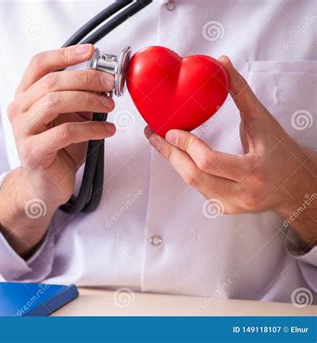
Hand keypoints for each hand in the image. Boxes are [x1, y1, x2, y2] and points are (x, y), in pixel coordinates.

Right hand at [0, 44, 115, 257]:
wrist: (45, 185)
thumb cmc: (58, 149)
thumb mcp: (70, 118)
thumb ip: (79, 98)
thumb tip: (104, 79)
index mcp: (25, 96)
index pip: (39, 64)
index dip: (65, 54)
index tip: (92, 51)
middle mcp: (18, 110)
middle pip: (52, 82)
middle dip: (86, 79)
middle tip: (110, 84)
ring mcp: (22, 131)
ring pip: (55, 102)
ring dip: (89, 100)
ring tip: (110, 105)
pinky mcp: (33, 151)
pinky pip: (66, 132)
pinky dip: (92, 128)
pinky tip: (107, 130)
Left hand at [145, 56, 316, 246]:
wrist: (296, 184)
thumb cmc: (281, 150)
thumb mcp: (262, 120)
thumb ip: (241, 92)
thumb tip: (222, 63)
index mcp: (254, 171)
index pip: (209, 162)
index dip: (187, 146)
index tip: (171, 131)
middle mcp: (243, 194)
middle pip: (194, 177)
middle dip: (170, 154)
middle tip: (154, 135)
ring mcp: (233, 205)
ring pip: (193, 184)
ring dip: (175, 162)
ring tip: (161, 142)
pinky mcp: (226, 209)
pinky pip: (199, 189)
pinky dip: (187, 170)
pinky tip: (179, 156)